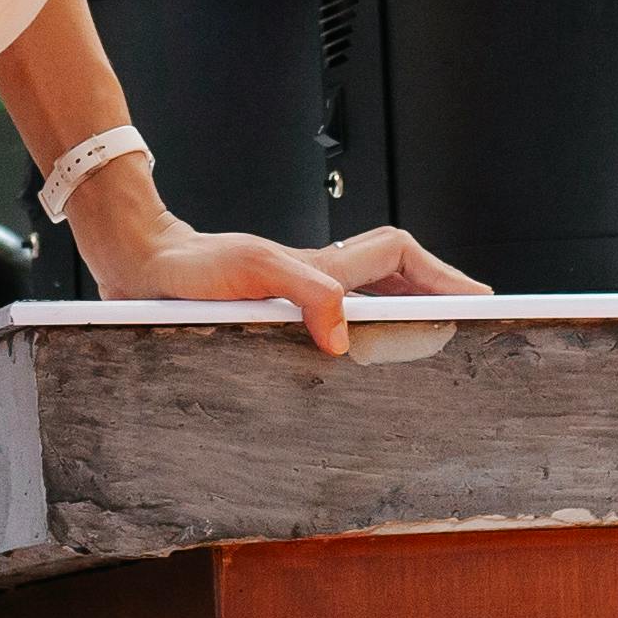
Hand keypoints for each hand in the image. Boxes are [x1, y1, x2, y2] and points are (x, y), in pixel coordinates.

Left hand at [77, 215, 487, 356]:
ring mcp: (298, 298)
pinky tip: (365, 360)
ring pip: (372, 298)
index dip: (442, 276)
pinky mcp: (274, 320)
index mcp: (319, 268)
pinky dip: (365, 333)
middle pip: (398, 277)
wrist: (138, 266)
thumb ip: (305, 294)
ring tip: (438, 343)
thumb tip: (346, 338)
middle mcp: (315, 281)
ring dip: (408, 312)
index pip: (399, 257)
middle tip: (474, 324)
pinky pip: (338, 321)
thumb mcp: (250, 272)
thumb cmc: (187, 267)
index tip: (480, 301)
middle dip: (440, 295)